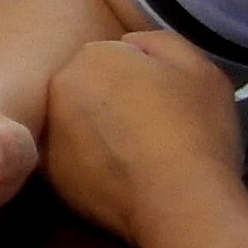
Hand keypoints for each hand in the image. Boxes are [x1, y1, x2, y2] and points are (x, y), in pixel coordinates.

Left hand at [37, 28, 245, 235]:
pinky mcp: (51, 177)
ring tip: (136, 158)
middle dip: (109, 102)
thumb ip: (157, 43)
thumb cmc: (195, 132)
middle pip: (86, 87)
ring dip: (96, 133)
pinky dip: (89, 167)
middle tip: (148, 131)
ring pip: (74, 123)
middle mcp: (58, 89)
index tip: (162, 103)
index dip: (140, 80)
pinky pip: (70, 160)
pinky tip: (121, 180)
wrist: (183, 204)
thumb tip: (130, 46)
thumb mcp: (197, 68)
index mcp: (91, 57)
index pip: (111, 58)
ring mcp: (49, 133)